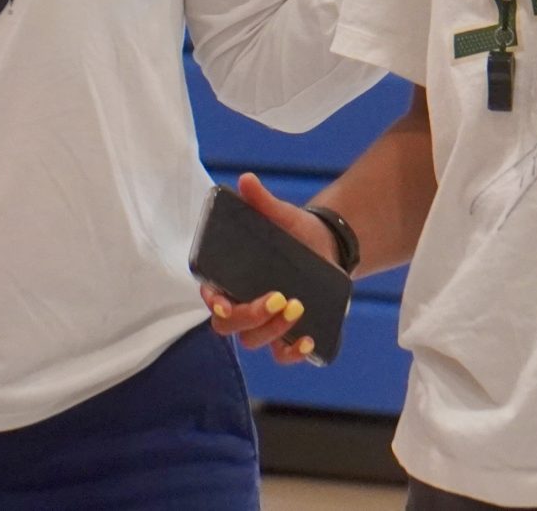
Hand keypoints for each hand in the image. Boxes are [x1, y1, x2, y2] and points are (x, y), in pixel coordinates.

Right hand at [200, 174, 333, 365]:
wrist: (326, 245)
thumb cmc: (293, 230)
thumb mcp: (281, 214)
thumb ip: (262, 202)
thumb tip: (247, 180)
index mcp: (230, 277)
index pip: (210, 295)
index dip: (213, 303)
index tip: (223, 302)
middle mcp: (241, 303)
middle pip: (229, 326)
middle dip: (250, 317)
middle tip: (278, 298)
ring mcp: (263, 323)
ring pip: (253, 341)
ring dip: (273, 331)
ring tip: (297, 308)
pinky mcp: (287, 334)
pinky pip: (281, 355)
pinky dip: (292, 353)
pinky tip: (307, 340)